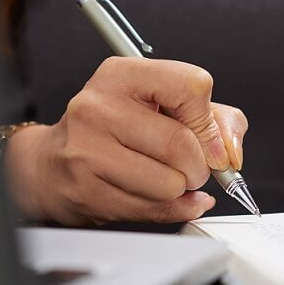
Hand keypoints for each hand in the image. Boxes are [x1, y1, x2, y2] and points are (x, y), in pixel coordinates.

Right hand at [3, 57, 248, 225]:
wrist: (51, 163)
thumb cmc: (116, 130)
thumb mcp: (164, 105)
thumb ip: (215, 118)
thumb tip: (231, 151)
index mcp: (122, 75)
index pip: (191, 86)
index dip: (210, 121)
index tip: (210, 140)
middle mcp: (98, 106)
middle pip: (181, 143)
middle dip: (200, 166)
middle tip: (191, 167)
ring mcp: (87, 150)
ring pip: (169, 183)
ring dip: (181, 189)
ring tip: (164, 178)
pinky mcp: (85, 190)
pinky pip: (151, 209)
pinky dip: (169, 209)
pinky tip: (157, 196)